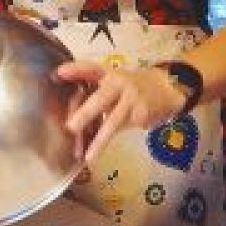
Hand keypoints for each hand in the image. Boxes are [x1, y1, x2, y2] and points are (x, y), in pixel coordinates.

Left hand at [57, 62, 185, 162]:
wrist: (165, 89)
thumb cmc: (129, 87)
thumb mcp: (110, 80)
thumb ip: (89, 85)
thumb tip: (62, 94)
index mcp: (108, 73)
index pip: (91, 68)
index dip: (76, 70)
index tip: (59, 73)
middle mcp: (120, 84)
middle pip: (100, 99)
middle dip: (85, 114)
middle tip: (70, 127)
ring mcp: (132, 100)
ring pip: (112, 123)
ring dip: (99, 141)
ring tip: (88, 157)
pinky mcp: (142, 115)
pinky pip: (121, 130)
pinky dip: (106, 141)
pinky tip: (96, 151)